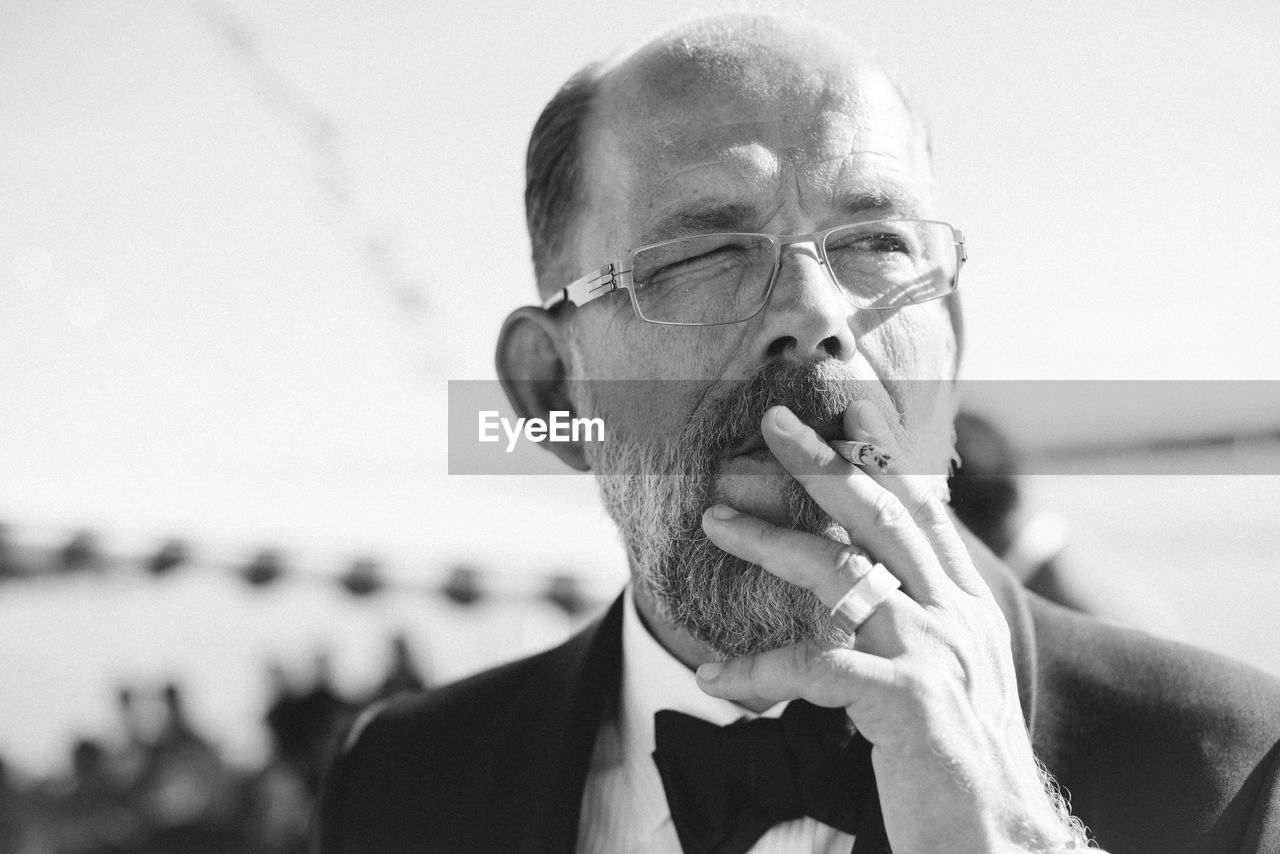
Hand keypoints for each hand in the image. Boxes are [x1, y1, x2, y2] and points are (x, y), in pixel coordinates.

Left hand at [696, 403, 1084, 853]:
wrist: (1002, 844)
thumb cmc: (961, 768)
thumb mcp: (949, 679)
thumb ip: (912, 626)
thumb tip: (858, 587)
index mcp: (966, 607)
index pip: (919, 510)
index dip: (872, 458)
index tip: (826, 420)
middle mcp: (957, 616)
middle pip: (881, 515)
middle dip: (821, 463)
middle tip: (766, 428)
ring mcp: (937, 654)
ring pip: (840, 571)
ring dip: (769, 540)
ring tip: (713, 523)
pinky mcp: (910, 702)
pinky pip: (814, 667)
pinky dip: (757, 670)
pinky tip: (716, 677)